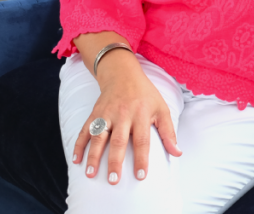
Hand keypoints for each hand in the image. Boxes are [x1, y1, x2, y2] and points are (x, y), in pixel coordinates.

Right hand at [71, 51, 182, 183]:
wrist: (123, 73)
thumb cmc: (145, 94)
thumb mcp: (161, 108)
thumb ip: (168, 132)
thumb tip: (177, 153)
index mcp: (141, 115)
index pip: (142, 140)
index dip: (142, 159)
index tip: (140, 176)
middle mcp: (123, 115)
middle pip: (118, 141)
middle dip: (115, 161)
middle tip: (114, 180)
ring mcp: (106, 114)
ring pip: (98, 136)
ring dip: (93, 155)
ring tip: (90, 173)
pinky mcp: (95, 113)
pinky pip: (85, 130)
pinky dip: (79, 144)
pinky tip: (76, 159)